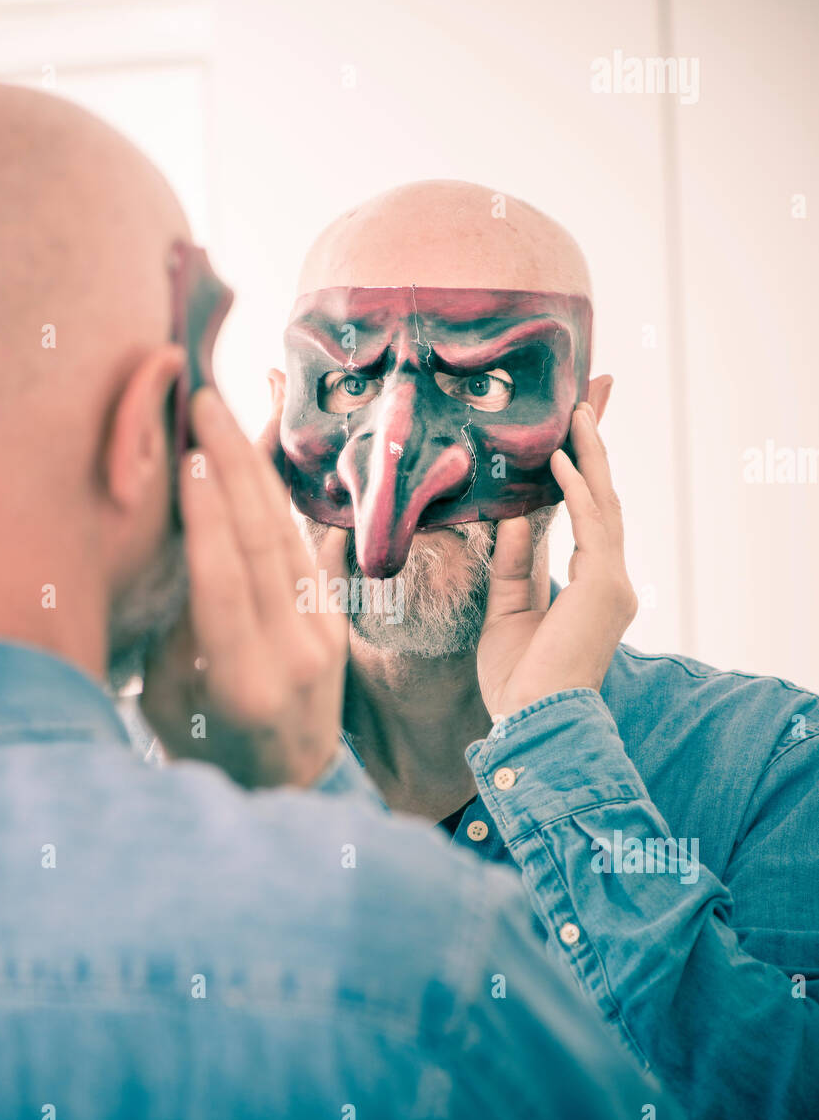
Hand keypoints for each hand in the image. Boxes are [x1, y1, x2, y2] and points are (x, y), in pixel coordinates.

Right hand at [141, 388, 348, 787]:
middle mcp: (292, 653)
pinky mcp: (334, 618)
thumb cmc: (209, 749)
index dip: (207, 517)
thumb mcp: (169, 703)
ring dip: (255, 468)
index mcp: (242, 684)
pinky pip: (302, 546)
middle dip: (232, 466)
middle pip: (263, 543)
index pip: (223, 584)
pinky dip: (276, 496)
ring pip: (287, 534)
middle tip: (205, 404)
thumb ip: (174, 629)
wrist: (292, 784)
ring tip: (225, 414)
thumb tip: (177, 546)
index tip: (186, 458)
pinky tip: (255, 456)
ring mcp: (322, 634)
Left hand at [477, 403, 637, 721]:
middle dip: (597, 447)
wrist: (533, 721)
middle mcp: (610, 581)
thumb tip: (514, 516)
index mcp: (590, 587)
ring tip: (577, 411)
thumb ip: (514, 563)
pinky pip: (590, 526)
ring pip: (603, 504)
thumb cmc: (518, 681)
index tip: (576, 434)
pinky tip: (560, 460)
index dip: (585, 473)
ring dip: (590, 454)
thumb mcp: (507, 610)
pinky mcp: (604, 587)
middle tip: (593, 397)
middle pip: (603, 499)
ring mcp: (612, 583)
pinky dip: (576, 490)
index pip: (588, 517)